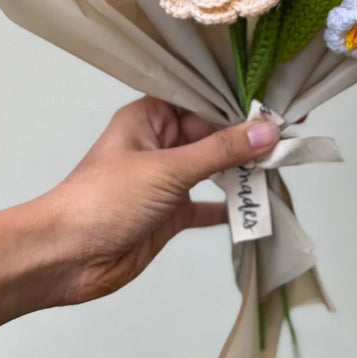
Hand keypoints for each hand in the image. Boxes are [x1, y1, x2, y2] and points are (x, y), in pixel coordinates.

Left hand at [42, 97, 278, 305]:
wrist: (65, 257)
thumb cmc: (106, 199)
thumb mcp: (167, 170)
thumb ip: (220, 151)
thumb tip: (267, 130)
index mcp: (149, 118)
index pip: (200, 99)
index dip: (236, 100)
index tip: (276, 101)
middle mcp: (159, 144)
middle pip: (211, 134)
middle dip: (246, 138)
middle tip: (291, 135)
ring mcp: (164, 181)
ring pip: (212, 169)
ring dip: (242, 171)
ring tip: (284, 166)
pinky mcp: (168, 215)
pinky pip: (206, 205)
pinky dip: (229, 206)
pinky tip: (258, 205)